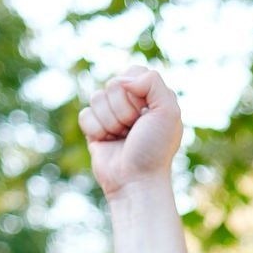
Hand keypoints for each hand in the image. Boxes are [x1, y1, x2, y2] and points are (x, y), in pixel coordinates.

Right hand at [81, 67, 183, 199]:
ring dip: (111, 122)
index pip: (132, 72)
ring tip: (122, 138)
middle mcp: (130, 102)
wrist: (136, 181)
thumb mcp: (168, 111)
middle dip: (124, 110)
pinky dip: (96, 130)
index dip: (136, 92)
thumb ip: (153, 82)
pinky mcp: (94, 128)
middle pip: (113, 85)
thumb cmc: (155, 149)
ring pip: (96, 98)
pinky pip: (85, 114)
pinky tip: (108, 143)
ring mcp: (111, 114)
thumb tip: (122, 79)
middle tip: (134, 130)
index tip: (147, 114)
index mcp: (150, 95)